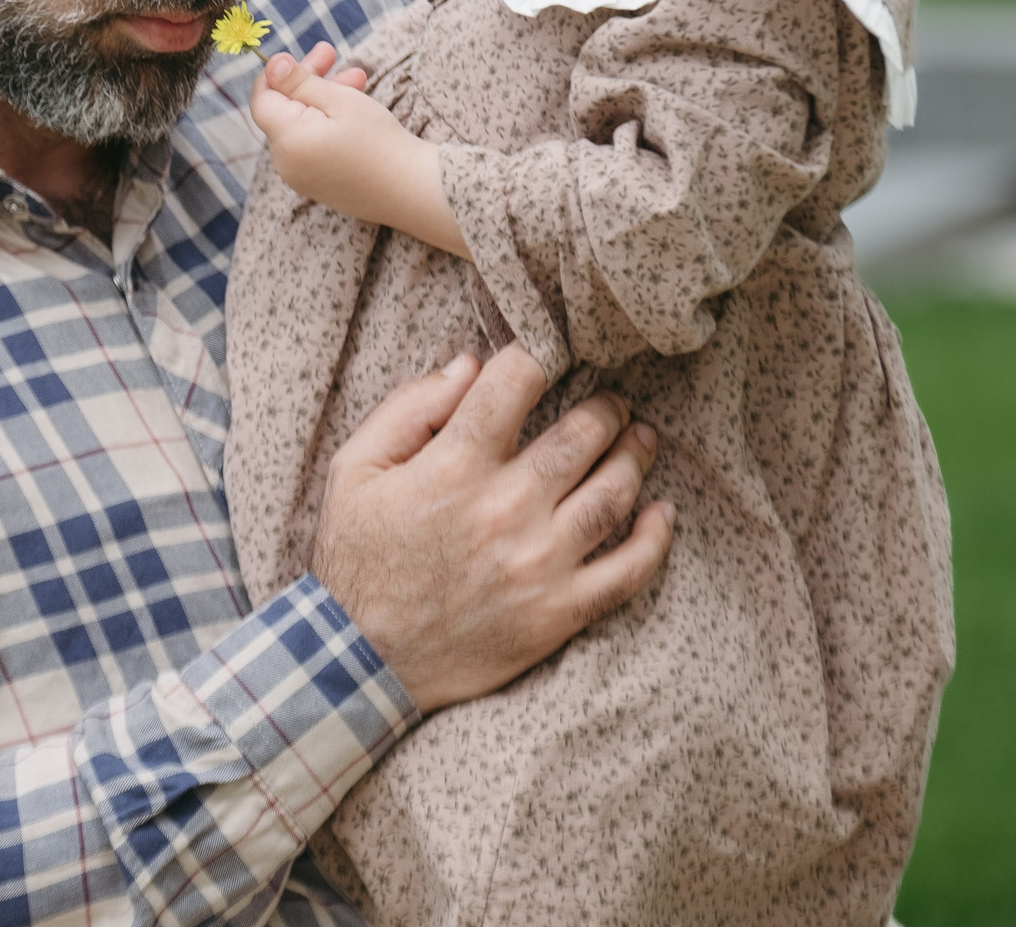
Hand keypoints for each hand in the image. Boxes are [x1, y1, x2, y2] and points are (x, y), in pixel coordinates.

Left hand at [250, 50, 461, 252]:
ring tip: (358, 77)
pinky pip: (312, 147)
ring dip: (322, 99)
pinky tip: (352, 109)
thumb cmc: (379, 141)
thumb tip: (271, 65)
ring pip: (301, 127)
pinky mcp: (318, 186)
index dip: (275, 74)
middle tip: (331, 52)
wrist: (413, 190)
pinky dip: (325, 124)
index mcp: (286, 141)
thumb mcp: (339, 100)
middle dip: (306, 80)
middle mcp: (285, 163)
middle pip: (283, 112)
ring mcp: (301, 178)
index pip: (262, 101)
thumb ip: (299, 82)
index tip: (299, 54)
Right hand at [309, 345, 675, 712]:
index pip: (515, 383)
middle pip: (582, 434)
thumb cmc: (356, 557)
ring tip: (641, 439)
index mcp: (453, 466)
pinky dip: (656, 537)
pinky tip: (662, 513)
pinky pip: (630, 570)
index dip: (538, 355)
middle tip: (611, 402)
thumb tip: (469, 365)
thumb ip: (407, 409)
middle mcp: (505, 508)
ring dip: (636, 456)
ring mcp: (540, 563)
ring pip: (614, 492)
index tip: (548, 355)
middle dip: (604, 406)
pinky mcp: (560, 612)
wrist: (363, 660)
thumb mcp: (354, 470)